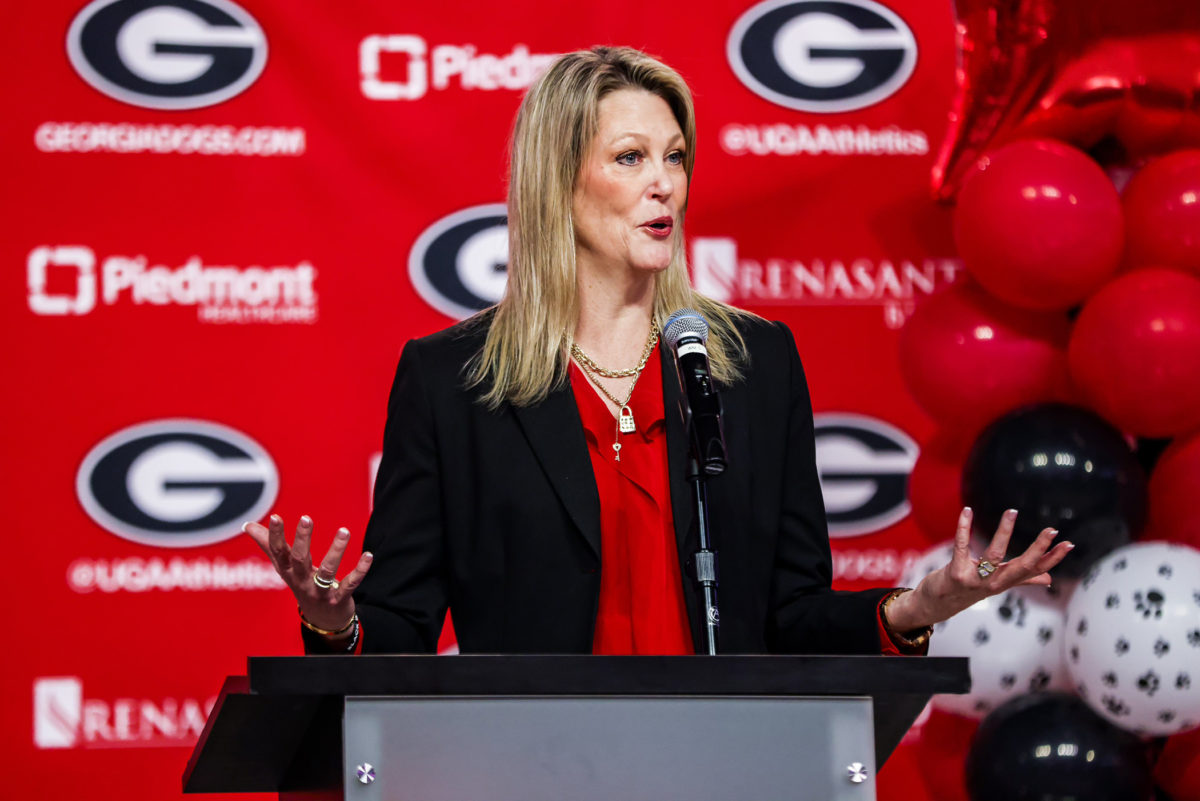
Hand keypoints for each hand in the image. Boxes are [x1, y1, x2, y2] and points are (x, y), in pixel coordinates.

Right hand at [243, 514, 372, 631]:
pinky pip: (350, 583)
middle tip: (306, 518)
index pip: (278, 552)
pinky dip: (360, 570)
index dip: (275, 536)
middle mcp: (301, 581)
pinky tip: (368, 555)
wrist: (322, 619)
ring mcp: (320, 591)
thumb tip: (248, 526)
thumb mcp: (284, 567)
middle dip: (302, 540)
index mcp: (288, 571)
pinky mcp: (338, 598)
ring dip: (336, 551)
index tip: (276, 517)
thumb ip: (268, 545)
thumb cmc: (302, 584)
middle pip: (299, 560)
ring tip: (345, 531)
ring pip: (327, 571)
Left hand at [885, 507, 1073, 631]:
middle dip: (1038, 548)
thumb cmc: (968, 589)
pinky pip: (961, 546)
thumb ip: (1022, 579)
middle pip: (1021, 565)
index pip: (1034, 570)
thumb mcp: (996, 585)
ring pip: (993, 555)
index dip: (1052, 559)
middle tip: (1052, 530)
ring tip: (1012, 512)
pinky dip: (964, 528)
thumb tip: (1048, 579)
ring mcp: (975, 579)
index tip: (1069, 544)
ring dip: (1004, 532)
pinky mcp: (955, 573)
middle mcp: (993, 583)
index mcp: (1006, 582)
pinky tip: (967, 511)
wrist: (937, 604)